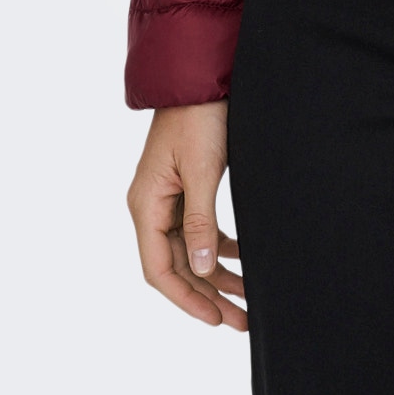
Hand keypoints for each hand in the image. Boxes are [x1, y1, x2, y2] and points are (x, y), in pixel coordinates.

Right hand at [127, 101, 246, 330]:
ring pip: (191, 250)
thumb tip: (203, 271)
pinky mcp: (185, 187)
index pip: (160, 270)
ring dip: (216, 275)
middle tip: (241, 319)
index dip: (187, 299)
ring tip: (247, 299)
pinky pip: (199, 229)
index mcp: (146, 205)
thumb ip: (201, 222)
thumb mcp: (202, 171)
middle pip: (177, 265)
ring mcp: (167, 197)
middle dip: (208, 295)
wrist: (201, 75)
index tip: (216, 320)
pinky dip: (218, 246)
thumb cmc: (199, 117)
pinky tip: (241, 259)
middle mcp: (152, 206)